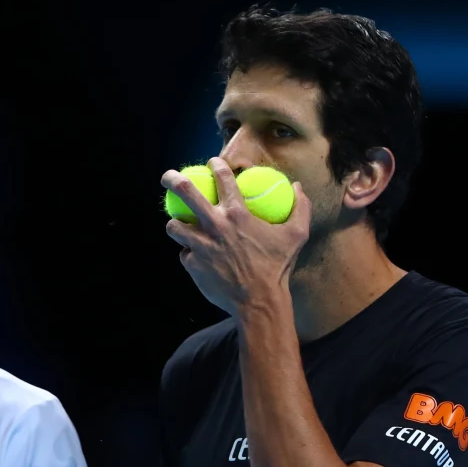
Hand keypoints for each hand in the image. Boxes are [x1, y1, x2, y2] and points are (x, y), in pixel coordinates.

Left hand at [161, 157, 312, 315]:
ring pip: (175, 227)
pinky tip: (195, 255)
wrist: (258, 303)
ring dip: (175, 223)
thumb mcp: (297, 235)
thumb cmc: (278, 268)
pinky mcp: (192, 265)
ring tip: (177, 224)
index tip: (212, 163)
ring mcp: (200, 246)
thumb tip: (297, 186)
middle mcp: (214, 226)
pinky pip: (185, 254)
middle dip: (172, 180)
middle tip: (168, 177)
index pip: (222, 179)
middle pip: (185, 193)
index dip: (215, 166)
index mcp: (237, 214)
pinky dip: (189, 253)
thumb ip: (300, 207)